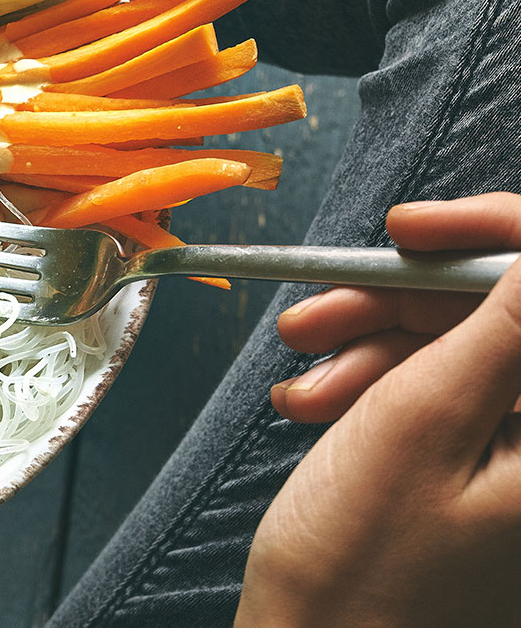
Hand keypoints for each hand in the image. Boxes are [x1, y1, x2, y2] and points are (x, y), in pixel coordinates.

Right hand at [239, 194, 520, 625]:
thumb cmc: (367, 573)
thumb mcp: (422, 425)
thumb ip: (502, 325)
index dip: (486, 235)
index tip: (404, 230)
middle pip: (502, 312)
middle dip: (401, 301)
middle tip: (314, 317)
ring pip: (464, 348)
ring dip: (373, 346)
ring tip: (303, 385)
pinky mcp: (492, 472)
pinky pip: (448, 393)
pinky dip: (378, 387)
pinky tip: (321, 408)